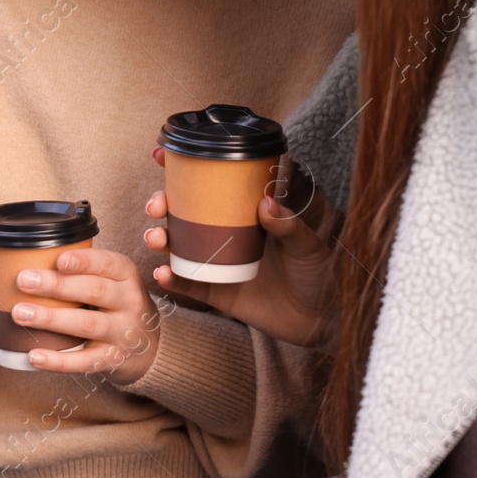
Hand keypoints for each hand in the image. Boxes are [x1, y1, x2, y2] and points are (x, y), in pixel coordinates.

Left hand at [9, 247, 162, 383]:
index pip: (108, 263)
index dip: (84, 261)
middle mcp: (128, 302)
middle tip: (23, 280)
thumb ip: (84, 270)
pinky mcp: (111, 360)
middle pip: (94, 291)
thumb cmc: (117, 304)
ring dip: (51, 318)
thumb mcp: (113, 281)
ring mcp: (122, 333)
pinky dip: (57, 360)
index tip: (59, 259)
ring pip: (86, 324)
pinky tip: (34, 355)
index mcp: (126, 275)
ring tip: (20, 313)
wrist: (150, 346)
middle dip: (57, 286)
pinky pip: (83, 361)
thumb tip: (31, 262)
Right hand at [143, 147, 341, 347]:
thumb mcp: (309, 245)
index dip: (183, 169)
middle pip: (185, 212)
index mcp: (246, 212)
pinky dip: (171, 278)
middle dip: (162, 203)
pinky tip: (163, 273)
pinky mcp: (217, 292)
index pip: (213, 184)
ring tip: (156, 239)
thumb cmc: (319, 273)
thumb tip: (265, 203)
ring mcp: (218, 262)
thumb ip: (290, 225)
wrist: (320, 321)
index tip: (160, 156)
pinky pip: (187, 283)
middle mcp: (226, 232)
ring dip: (160, 238)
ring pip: (178, 245)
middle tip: (157, 205)